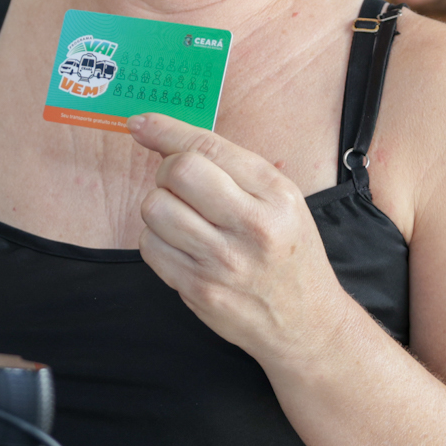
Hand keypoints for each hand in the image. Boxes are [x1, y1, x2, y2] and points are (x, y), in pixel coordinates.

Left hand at [129, 113, 349, 367]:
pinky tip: (182, 246)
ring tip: (184, 219)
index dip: (166, 130)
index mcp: (276, 194)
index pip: (208, 148)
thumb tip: (157, 134)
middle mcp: (252, 226)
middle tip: (180, 185)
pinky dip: (157, 240)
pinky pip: (150, 247)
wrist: (305, 322)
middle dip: (167, 172)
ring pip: (155, 209)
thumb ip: (229, 166)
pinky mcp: (199, 289)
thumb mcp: (281, 199)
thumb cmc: (287, 251)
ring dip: (160, 207)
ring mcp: (223, 262)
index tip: (140, 123)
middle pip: (178, 173)